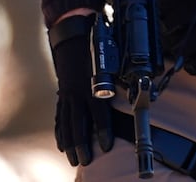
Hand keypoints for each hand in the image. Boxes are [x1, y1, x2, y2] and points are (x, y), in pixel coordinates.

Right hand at [49, 13, 112, 165]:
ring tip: (73, 158)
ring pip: (68, 123)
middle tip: (85, 160)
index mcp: (92, 85)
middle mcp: (77, 93)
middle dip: (82, 144)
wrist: (71, 35)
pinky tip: (62, 145)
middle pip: (78, 124)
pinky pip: (60, 116)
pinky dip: (61, 132)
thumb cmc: (95, 45)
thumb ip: (119, 75)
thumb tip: (135, 86)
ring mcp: (67, 94)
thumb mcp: (110, 58)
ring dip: (70, 143)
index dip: (103, 131)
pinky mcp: (62, 94)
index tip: (106, 146)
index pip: (99, 113)